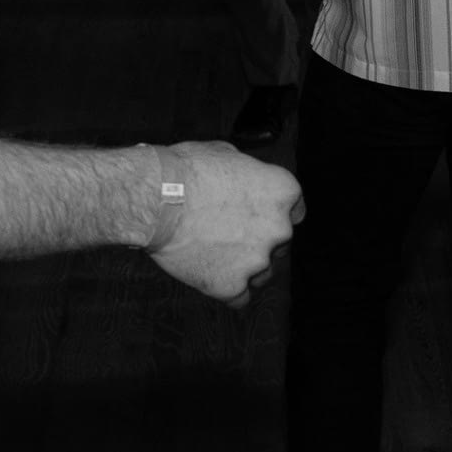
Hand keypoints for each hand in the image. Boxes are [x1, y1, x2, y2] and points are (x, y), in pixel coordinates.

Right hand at [144, 141, 302, 305]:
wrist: (155, 199)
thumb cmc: (185, 171)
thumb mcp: (224, 154)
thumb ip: (247, 174)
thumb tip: (244, 180)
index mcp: (282, 191)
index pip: (295, 210)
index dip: (274, 214)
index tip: (258, 217)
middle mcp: (279, 228)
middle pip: (279, 244)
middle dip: (259, 241)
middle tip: (227, 234)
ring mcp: (257, 260)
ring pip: (261, 273)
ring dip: (244, 267)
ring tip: (213, 254)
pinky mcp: (232, 286)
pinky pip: (239, 297)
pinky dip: (226, 289)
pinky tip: (208, 275)